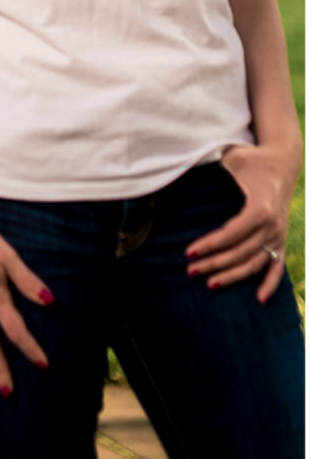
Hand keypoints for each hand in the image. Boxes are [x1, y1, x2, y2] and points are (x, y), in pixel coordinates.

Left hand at [191, 139, 298, 300]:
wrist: (282, 161)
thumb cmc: (250, 159)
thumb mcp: (231, 158)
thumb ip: (209, 162)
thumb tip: (176, 162)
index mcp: (261, 207)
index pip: (233, 233)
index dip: (211, 245)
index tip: (188, 252)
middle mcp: (273, 224)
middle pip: (241, 252)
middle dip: (215, 263)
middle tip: (190, 272)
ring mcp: (278, 234)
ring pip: (256, 263)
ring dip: (234, 276)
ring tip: (210, 284)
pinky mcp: (280, 239)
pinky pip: (278, 266)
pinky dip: (271, 284)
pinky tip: (260, 300)